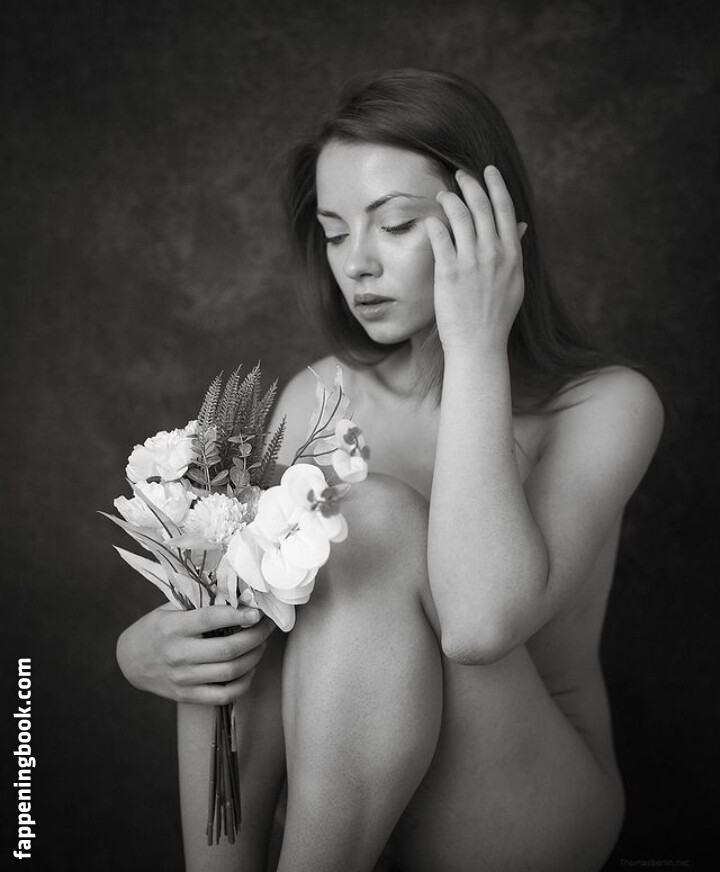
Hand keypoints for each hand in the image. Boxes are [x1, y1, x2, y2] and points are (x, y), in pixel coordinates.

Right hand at [116, 604, 274, 704]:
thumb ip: (199, 604)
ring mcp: (183, 679)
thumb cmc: (156, 628)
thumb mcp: (170, 609)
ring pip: (231, 672)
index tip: (258, 611)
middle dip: (256, 636)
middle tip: (267, 626)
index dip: (238, 614)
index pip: (211, 619)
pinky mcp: (187, 696)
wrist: (130, 661)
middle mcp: (178, 655)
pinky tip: (249, 668)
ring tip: (261, 644)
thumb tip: (238, 596)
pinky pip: (224, 695)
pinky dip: (244, 683)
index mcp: (172, 628)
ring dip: (254, 657)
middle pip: (228, 649)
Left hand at [424, 166, 526, 356]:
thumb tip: (520, 225)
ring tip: (442, 193)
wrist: (479, 344)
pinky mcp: (449, 273)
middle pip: (482, 206)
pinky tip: (430, 218)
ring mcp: (471, 262)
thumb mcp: (514, 282)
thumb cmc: (495, 315)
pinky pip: (440, 237)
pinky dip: (435, 223)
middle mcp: (494, 254)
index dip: (496, 185)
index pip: (504, 209)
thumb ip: (514, 250)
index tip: (487, 170)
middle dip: (470, 184)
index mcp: (511, 254)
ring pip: (461, 216)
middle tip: (459, 175)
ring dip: (450, 199)